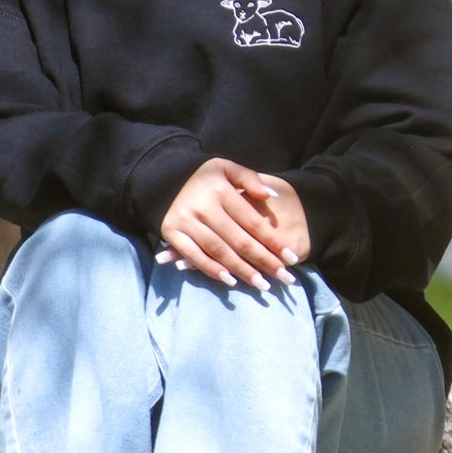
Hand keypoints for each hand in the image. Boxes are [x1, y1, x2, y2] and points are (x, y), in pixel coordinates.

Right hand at [158, 158, 299, 289]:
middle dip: (264, 262)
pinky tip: (229, 280)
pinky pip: (194, 255)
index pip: (253, 222)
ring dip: (242, 270)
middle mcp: (204, 207)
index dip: (274, 242)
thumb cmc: (201, 175)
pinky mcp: (171, 232)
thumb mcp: (226, 167)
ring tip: (262, 285)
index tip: (291, 259)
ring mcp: (186, 221)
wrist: (160, 175)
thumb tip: (271, 197)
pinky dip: (212, 269)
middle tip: (284, 278)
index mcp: (221, 191)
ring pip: (220, 251)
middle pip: (240, 241)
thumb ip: (250, 179)